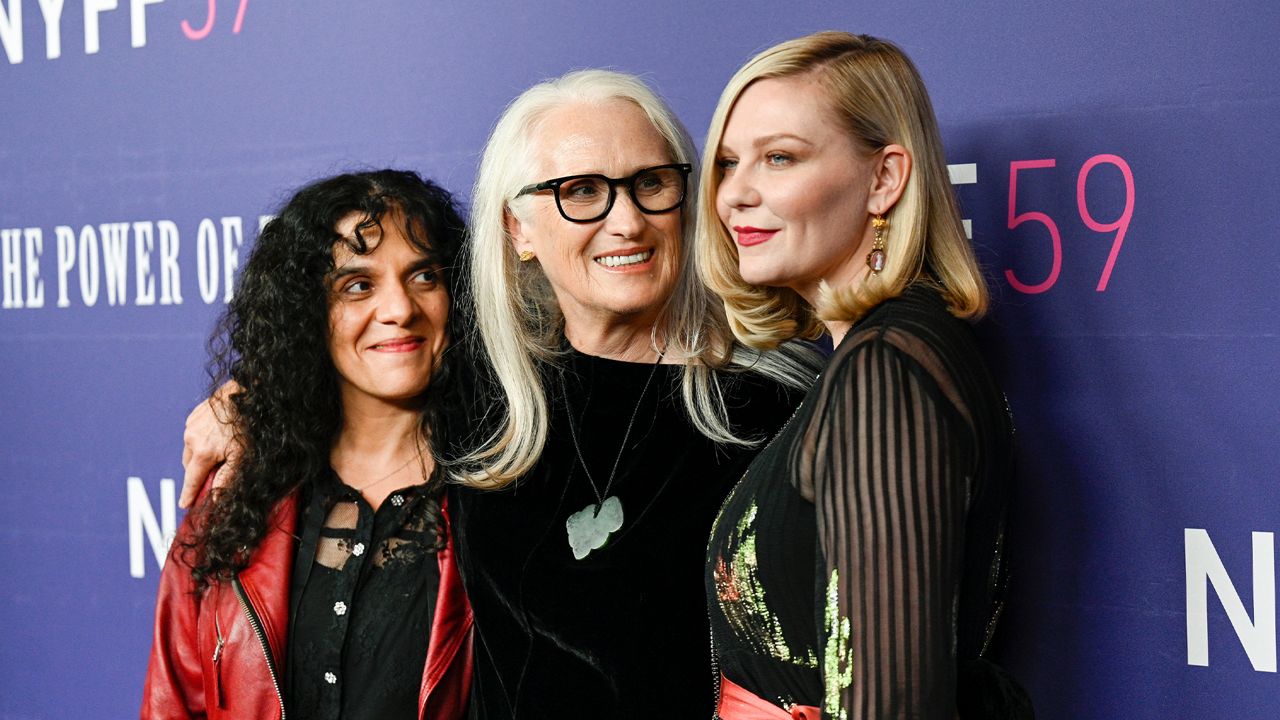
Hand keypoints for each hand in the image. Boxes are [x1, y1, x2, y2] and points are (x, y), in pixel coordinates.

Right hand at [179, 381, 242, 508]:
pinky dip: (201, 440)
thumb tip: (216, 497)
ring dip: (199, 456)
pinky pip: (193, 434)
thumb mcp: (242, 457)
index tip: (184, 505)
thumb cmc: (247, 426)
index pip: (191, 480)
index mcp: (202, 453)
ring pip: (190, 449)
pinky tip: (216, 437)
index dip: (188, 494)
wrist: (246, 394)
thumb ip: (226, 479)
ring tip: (218, 453)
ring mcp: (191, 426)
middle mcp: (191, 439)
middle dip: (197, 474)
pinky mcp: (194, 415)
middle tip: (210, 477)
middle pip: (189, 466)